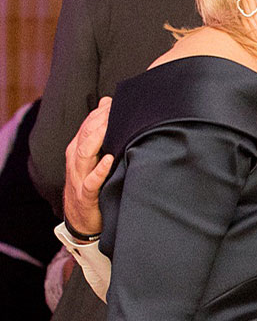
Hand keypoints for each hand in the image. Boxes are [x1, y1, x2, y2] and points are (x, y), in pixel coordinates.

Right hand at [63, 99, 111, 237]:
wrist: (81, 219)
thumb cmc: (92, 184)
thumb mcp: (94, 159)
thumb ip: (99, 134)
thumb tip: (106, 103)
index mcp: (78, 150)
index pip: (87, 126)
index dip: (100, 113)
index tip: (115, 101)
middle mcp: (76, 161)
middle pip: (85, 135)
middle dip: (99, 120)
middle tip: (116, 108)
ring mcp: (79, 177)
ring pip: (85, 153)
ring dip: (97, 138)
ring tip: (110, 126)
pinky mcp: (86, 194)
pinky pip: (91, 181)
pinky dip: (99, 170)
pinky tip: (109, 160)